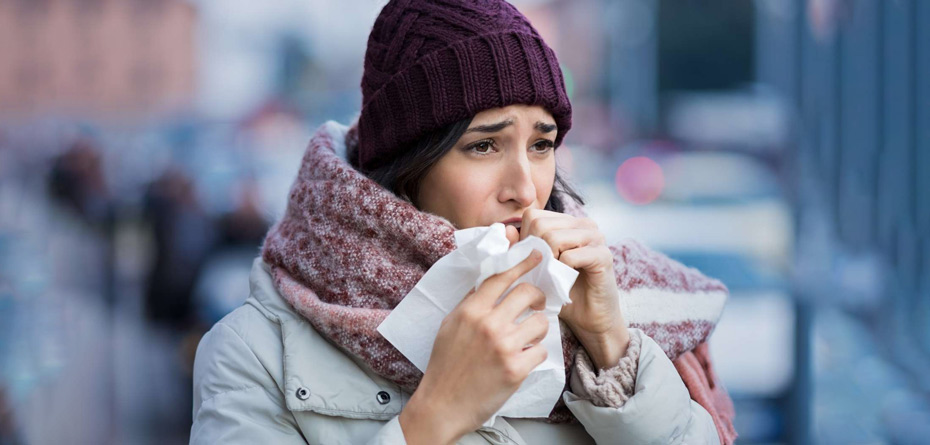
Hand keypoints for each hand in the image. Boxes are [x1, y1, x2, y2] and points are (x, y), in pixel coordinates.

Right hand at [399, 250, 549, 443]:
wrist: (442, 404)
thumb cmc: (445, 364)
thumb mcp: (450, 325)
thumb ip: (471, 302)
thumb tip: (490, 281)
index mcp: (471, 311)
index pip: (502, 277)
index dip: (522, 263)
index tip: (537, 255)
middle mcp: (488, 324)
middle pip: (528, 294)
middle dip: (538, 298)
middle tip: (536, 305)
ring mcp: (504, 346)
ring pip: (540, 323)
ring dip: (538, 330)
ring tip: (527, 339)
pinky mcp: (516, 369)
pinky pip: (541, 351)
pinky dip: (535, 355)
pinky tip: (522, 360)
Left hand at [519, 208, 630, 368]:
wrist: (590, 319)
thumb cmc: (561, 291)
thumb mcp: (535, 268)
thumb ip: (521, 248)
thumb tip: (507, 230)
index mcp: (568, 222)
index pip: (533, 215)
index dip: (526, 239)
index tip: (533, 261)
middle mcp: (584, 224)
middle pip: (541, 225)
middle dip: (534, 252)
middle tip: (543, 272)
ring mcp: (596, 237)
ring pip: (553, 238)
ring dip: (547, 263)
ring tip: (553, 276)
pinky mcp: (603, 255)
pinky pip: (569, 256)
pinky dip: (561, 272)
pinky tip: (566, 281)